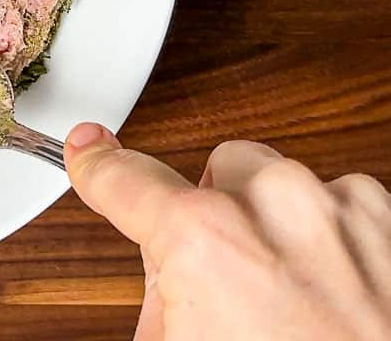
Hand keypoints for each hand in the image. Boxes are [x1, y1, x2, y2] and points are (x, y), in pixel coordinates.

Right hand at [65, 124, 390, 340]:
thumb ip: (160, 293)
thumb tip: (167, 274)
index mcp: (206, 240)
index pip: (124, 177)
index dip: (96, 165)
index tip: (89, 150)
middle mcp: (276, 205)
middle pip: (217, 175)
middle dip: (214, 217)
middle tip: (227, 285)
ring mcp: (340, 208)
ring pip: (282, 184)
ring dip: (277, 226)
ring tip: (294, 299)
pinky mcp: (389, 219)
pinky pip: (339, 204)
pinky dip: (330, 238)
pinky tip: (333, 293)